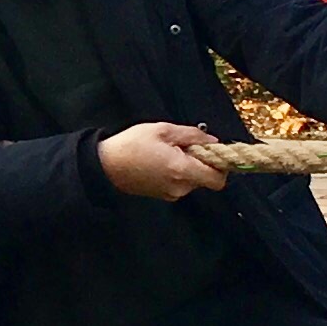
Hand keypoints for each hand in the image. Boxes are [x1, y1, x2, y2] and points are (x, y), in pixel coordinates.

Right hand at [97, 121, 227, 200]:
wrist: (104, 165)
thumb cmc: (132, 144)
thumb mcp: (163, 129)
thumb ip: (192, 134)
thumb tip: (212, 140)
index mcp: (182, 170)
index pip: (218, 179)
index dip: (221, 166)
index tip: (213, 152)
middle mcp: (180, 187)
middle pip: (206, 179)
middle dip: (202, 163)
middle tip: (185, 146)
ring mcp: (171, 194)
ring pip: (193, 181)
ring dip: (189, 167)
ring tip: (168, 152)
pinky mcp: (162, 195)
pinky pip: (180, 184)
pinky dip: (177, 173)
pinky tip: (161, 161)